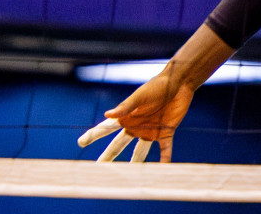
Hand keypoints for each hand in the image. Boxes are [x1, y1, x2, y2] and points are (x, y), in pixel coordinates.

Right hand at [78, 68, 197, 163]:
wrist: (179, 83)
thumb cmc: (157, 86)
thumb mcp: (141, 95)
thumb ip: (126, 106)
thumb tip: (107, 115)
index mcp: (127, 116)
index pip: (106, 128)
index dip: (93, 135)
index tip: (81, 142)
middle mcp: (136, 126)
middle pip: (118, 145)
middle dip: (108, 155)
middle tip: (97, 167)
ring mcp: (151, 130)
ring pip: (140, 152)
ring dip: (135, 163)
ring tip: (128, 177)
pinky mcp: (166, 132)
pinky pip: (165, 150)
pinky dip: (165, 159)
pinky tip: (164, 169)